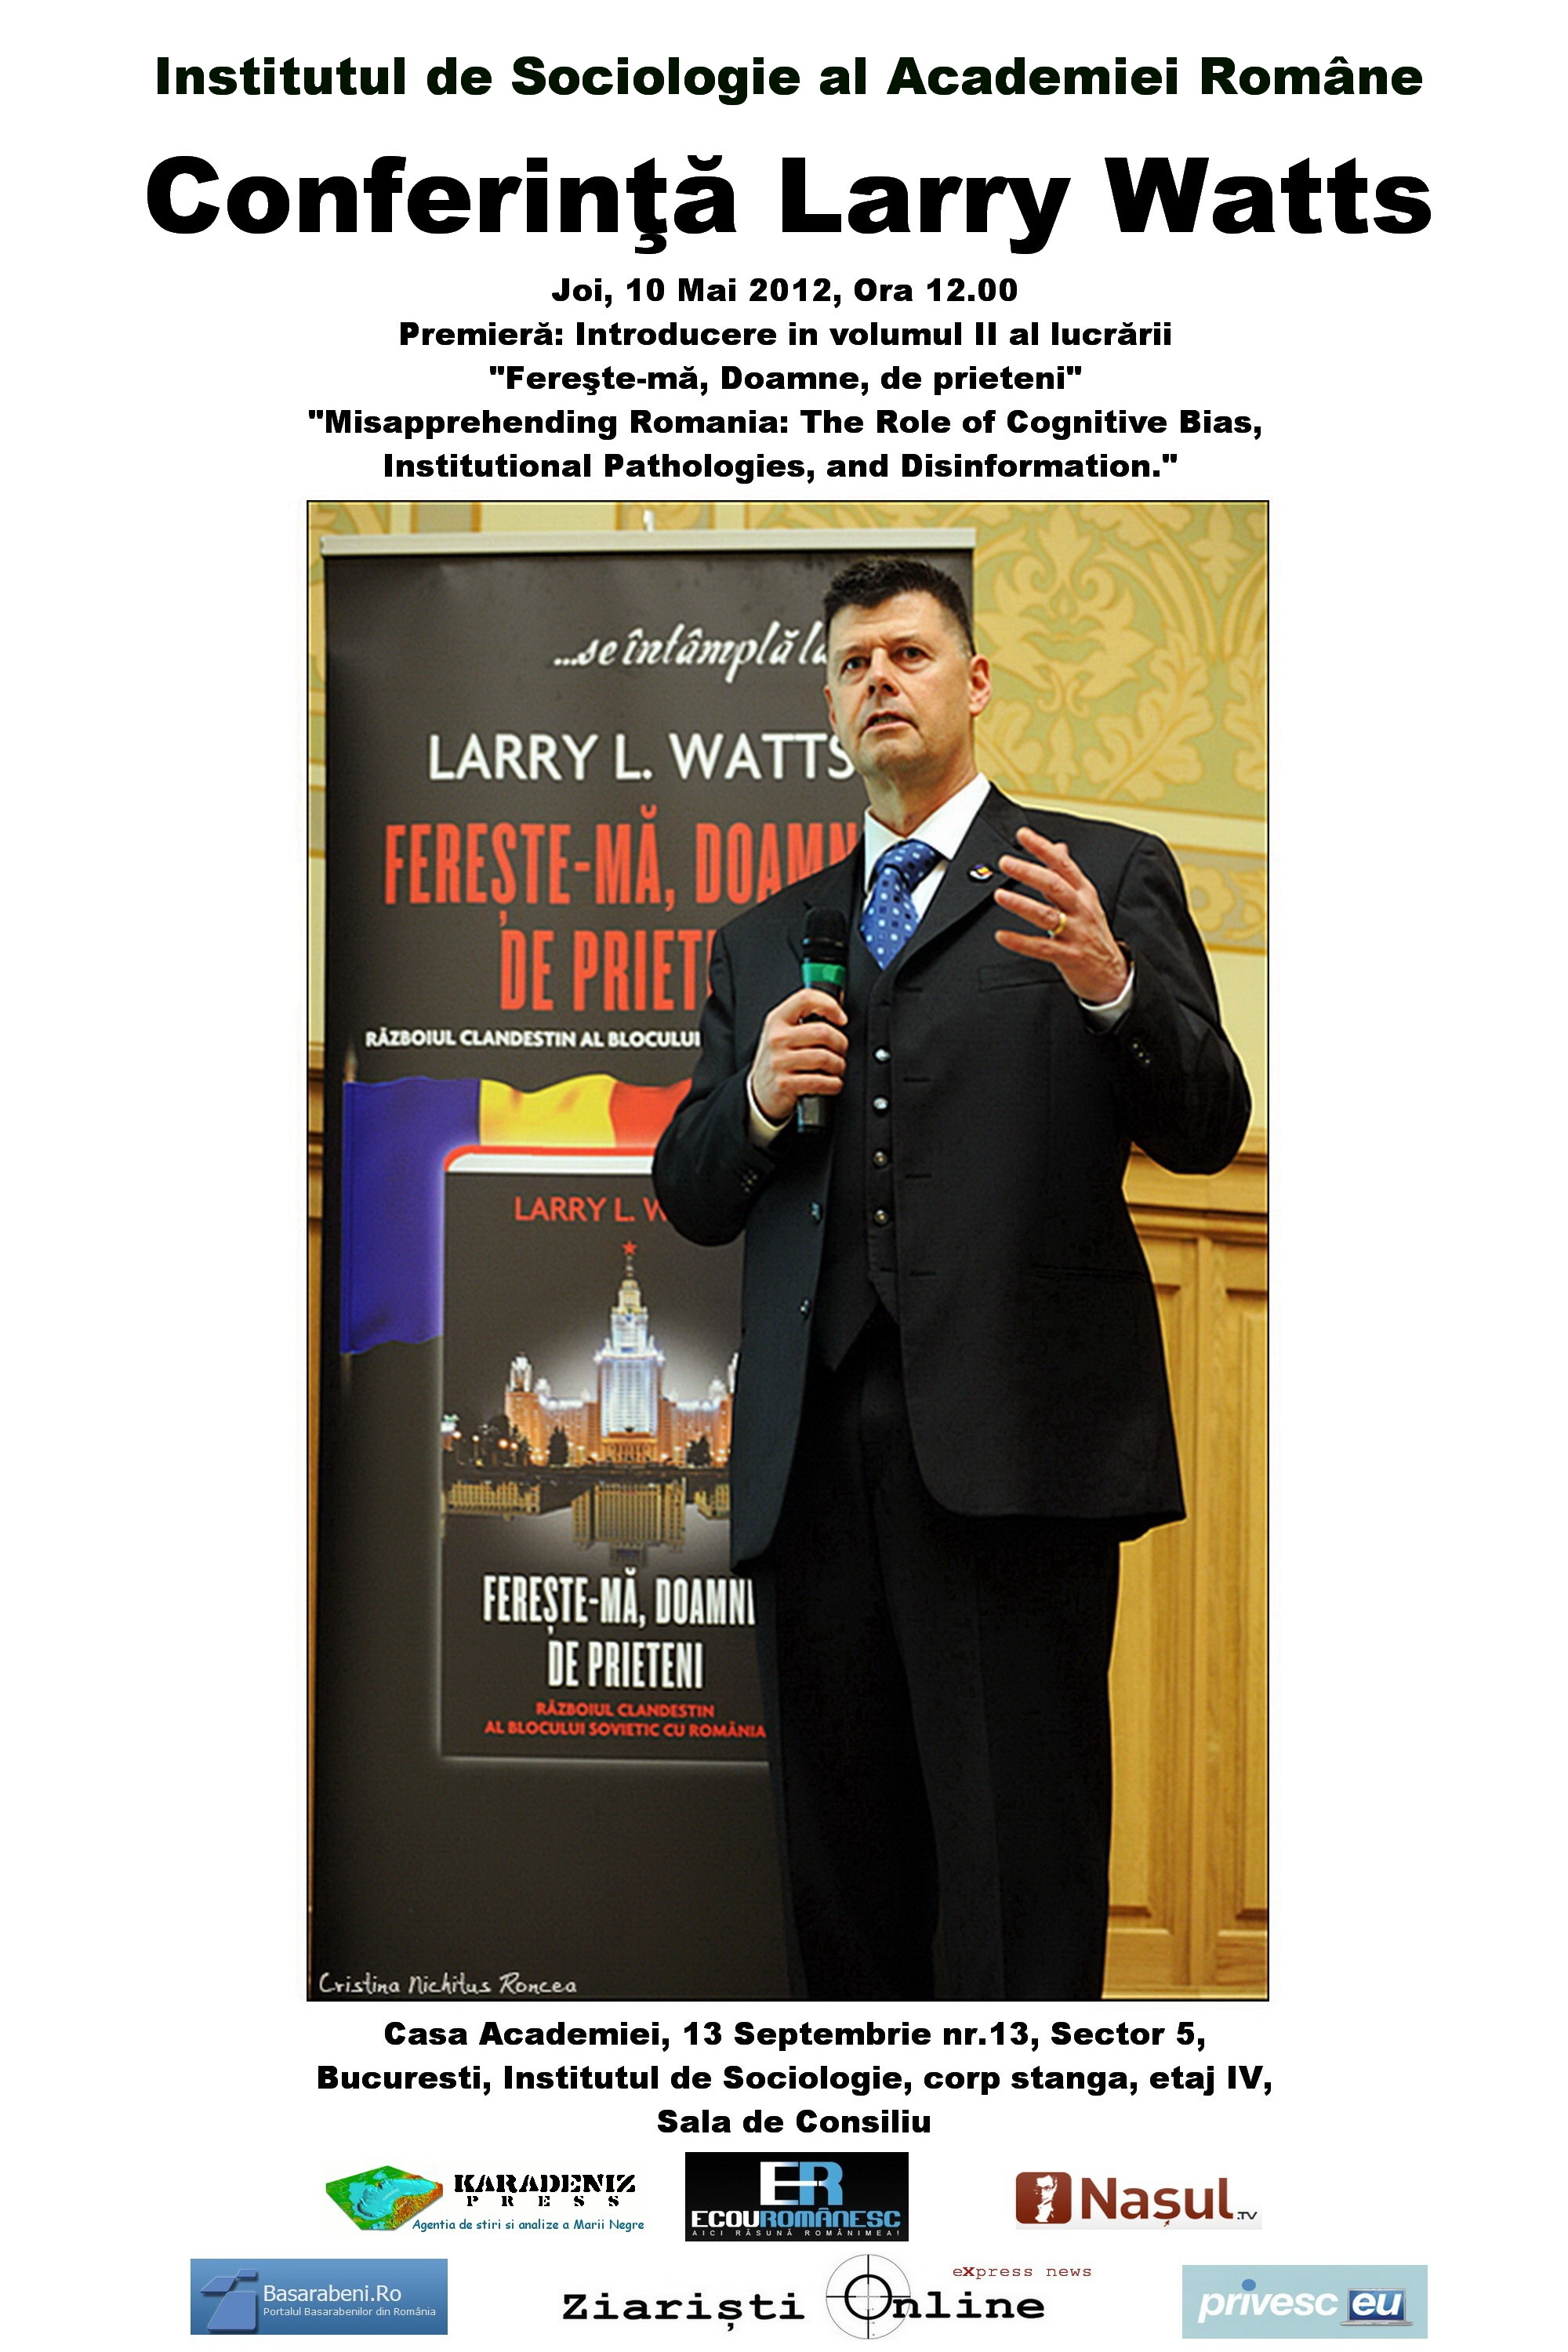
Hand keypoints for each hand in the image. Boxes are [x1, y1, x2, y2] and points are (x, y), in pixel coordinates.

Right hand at [749, 987, 848, 1123]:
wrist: (759, 1090)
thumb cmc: (779, 1057)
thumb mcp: (783, 1031)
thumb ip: (806, 1016)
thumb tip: (838, 1003)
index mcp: (777, 1020)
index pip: (805, 999)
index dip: (829, 1005)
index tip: (841, 1018)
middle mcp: (776, 1038)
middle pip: (823, 1032)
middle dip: (841, 1043)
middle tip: (840, 1049)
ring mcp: (779, 1062)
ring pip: (825, 1058)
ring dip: (839, 1065)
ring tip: (835, 1067)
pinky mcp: (785, 1084)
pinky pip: (821, 1082)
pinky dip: (834, 1084)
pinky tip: (831, 1082)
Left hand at [994, 828, 1129, 1004]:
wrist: (1112, 972)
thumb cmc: (1093, 933)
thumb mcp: (1085, 899)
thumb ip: (1067, 875)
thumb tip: (1059, 847)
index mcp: (1084, 893)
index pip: (1063, 864)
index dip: (1043, 848)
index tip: (1023, 835)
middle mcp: (1081, 909)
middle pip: (1054, 885)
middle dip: (1029, 872)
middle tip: (1006, 862)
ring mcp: (1076, 933)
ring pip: (1047, 915)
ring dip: (1022, 904)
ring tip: (1000, 895)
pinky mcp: (1069, 956)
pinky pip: (1042, 947)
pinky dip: (1020, 942)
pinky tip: (1002, 936)